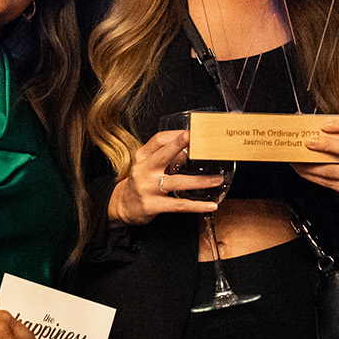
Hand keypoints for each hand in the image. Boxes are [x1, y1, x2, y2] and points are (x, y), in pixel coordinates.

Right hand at [108, 127, 222, 226]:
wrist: (122, 205)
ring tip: (217, 180)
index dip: (176, 135)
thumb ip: (166, 156)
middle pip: (164, 155)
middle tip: (199, 142)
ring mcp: (148, 188)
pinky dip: (197, 206)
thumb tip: (191, 150)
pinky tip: (210, 205)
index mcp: (142, 156)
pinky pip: (179, 205)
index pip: (158, 140)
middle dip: (180, 146)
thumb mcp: (147, 165)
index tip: (192, 132)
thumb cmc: (141, 182)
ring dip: (200, 181)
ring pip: (178, 182)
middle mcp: (143, 170)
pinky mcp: (152, 205)